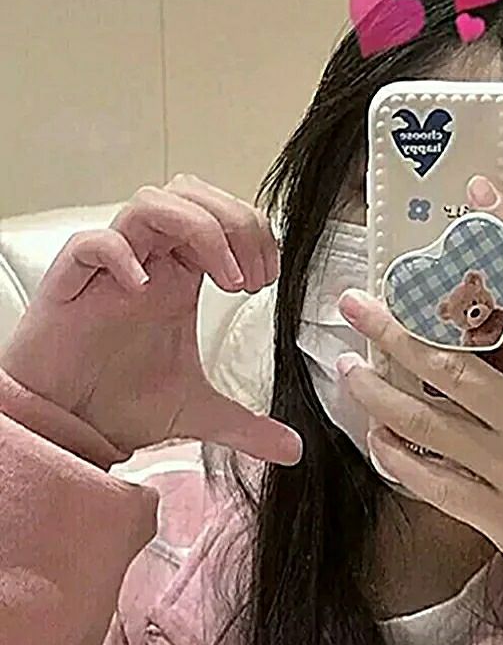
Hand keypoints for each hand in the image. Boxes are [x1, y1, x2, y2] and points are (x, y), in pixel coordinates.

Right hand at [0, 174, 301, 464]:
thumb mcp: (199, 412)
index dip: (254, 233)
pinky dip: (120, 254)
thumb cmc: (117, 403)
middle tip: (250, 278)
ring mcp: (109, 269)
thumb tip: (294, 450)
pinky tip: (144, 289)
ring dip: (196, 229)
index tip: (269, 279)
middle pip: (191, 194)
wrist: (65, 427)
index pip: (221, 216)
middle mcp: (148, 262)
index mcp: (180, 277)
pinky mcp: (69, 286)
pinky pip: (91, 244)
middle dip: (233, 223)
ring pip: (150, 204)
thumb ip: (249, 425)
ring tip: (223, 279)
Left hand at [335, 176, 502, 613]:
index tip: (482, 198)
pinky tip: (375, 436)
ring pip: (431, 422)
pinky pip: (432, 481)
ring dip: (380, 392)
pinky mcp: (496, 517)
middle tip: (355, 302)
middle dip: (398, 329)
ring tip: (345, 367)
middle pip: (458, 364)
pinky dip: (398, 457)